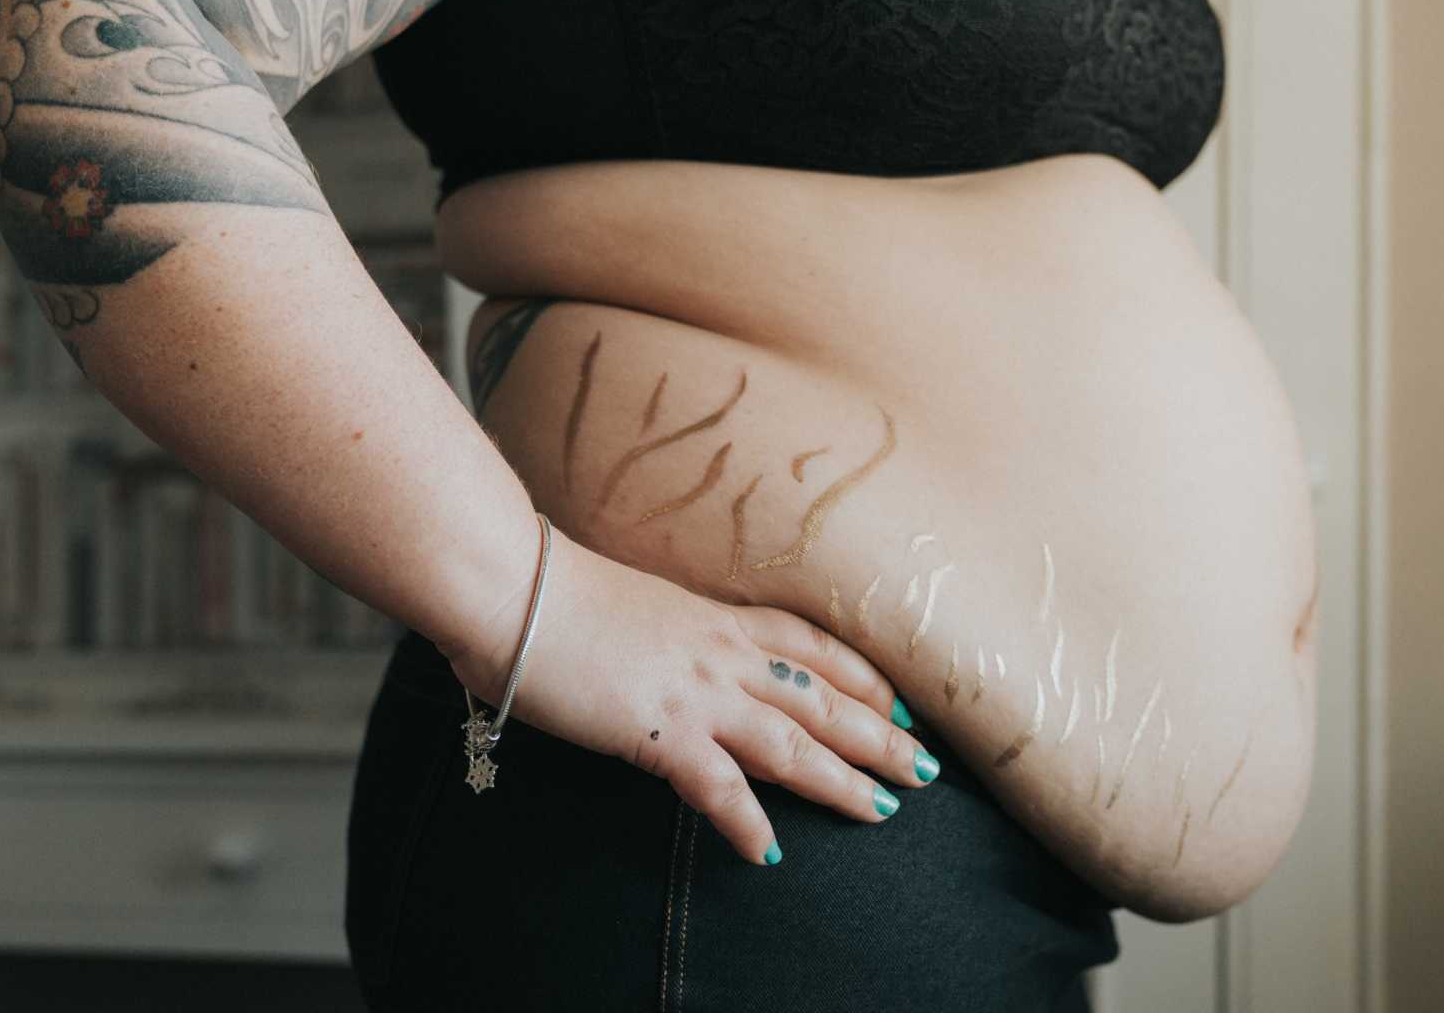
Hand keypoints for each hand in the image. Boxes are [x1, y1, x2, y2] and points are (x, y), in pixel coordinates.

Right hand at [445, 524, 937, 864]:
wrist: (515, 589)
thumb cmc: (562, 591)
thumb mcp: (641, 605)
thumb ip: (672, 630)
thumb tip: (673, 651)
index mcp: (718, 618)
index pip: (813, 646)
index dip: (863, 676)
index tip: (900, 701)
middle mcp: (722, 653)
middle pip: (823, 697)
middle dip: (880, 734)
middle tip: (928, 768)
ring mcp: (696, 692)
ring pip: (793, 741)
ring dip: (843, 779)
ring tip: (885, 810)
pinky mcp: (659, 731)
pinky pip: (718, 786)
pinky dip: (747, 822)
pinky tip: (770, 854)